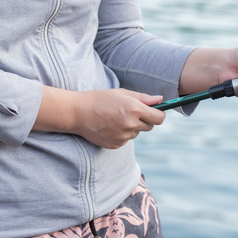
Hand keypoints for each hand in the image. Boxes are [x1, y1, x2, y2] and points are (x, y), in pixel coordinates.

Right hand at [33, 86, 165, 148]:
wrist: (77, 113)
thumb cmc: (100, 99)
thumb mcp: (122, 93)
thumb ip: (144, 98)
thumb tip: (161, 100)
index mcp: (134, 109)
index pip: (159, 118)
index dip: (159, 114)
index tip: (155, 112)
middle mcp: (130, 124)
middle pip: (150, 126)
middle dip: (145, 120)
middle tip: (131, 112)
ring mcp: (123, 136)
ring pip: (137, 133)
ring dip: (132, 127)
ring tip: (116, 118)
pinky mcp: (116, 144)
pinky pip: (126, 140)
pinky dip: (122, 134)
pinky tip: (110, 127)